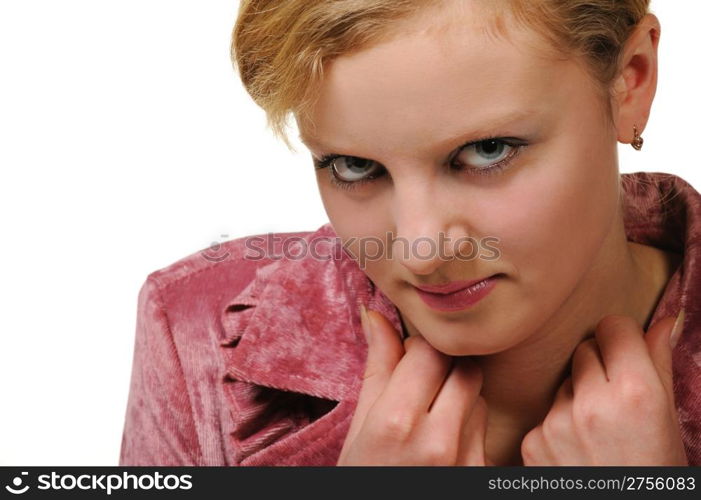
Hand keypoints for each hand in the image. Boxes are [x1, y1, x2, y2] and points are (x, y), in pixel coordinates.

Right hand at [337, 306, 489, 464]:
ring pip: (477, 394)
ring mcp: (465, 460)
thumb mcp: (360, 424)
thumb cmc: (365, 475)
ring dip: (459, 391)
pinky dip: (468, 420)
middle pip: (463, 367)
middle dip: (444, 364)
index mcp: (396, 422)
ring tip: (432, 411)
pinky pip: (484, 425)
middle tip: (423, 378)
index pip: (429, 351)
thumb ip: (378, 367)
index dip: (418, 347)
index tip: (409, 355)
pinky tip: (444, 436)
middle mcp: (436, 440)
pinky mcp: (481, 472)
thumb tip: (376, 316)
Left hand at [520, 313, 687, 464]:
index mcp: (636, 393)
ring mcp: (556, 423)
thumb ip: (660, 365)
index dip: (622, 339)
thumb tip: (664, 320)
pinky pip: (546, 412)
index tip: (628, 355)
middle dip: (600, 366)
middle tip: (616, 399)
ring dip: (578, 395)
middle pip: (585, 349)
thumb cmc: (655, 475)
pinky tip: (579, 451)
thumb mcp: (668, 422)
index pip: (614, 326)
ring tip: (599, 431)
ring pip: (564, 382)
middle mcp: (592, 403)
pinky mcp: (532, 441)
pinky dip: (559, 424)